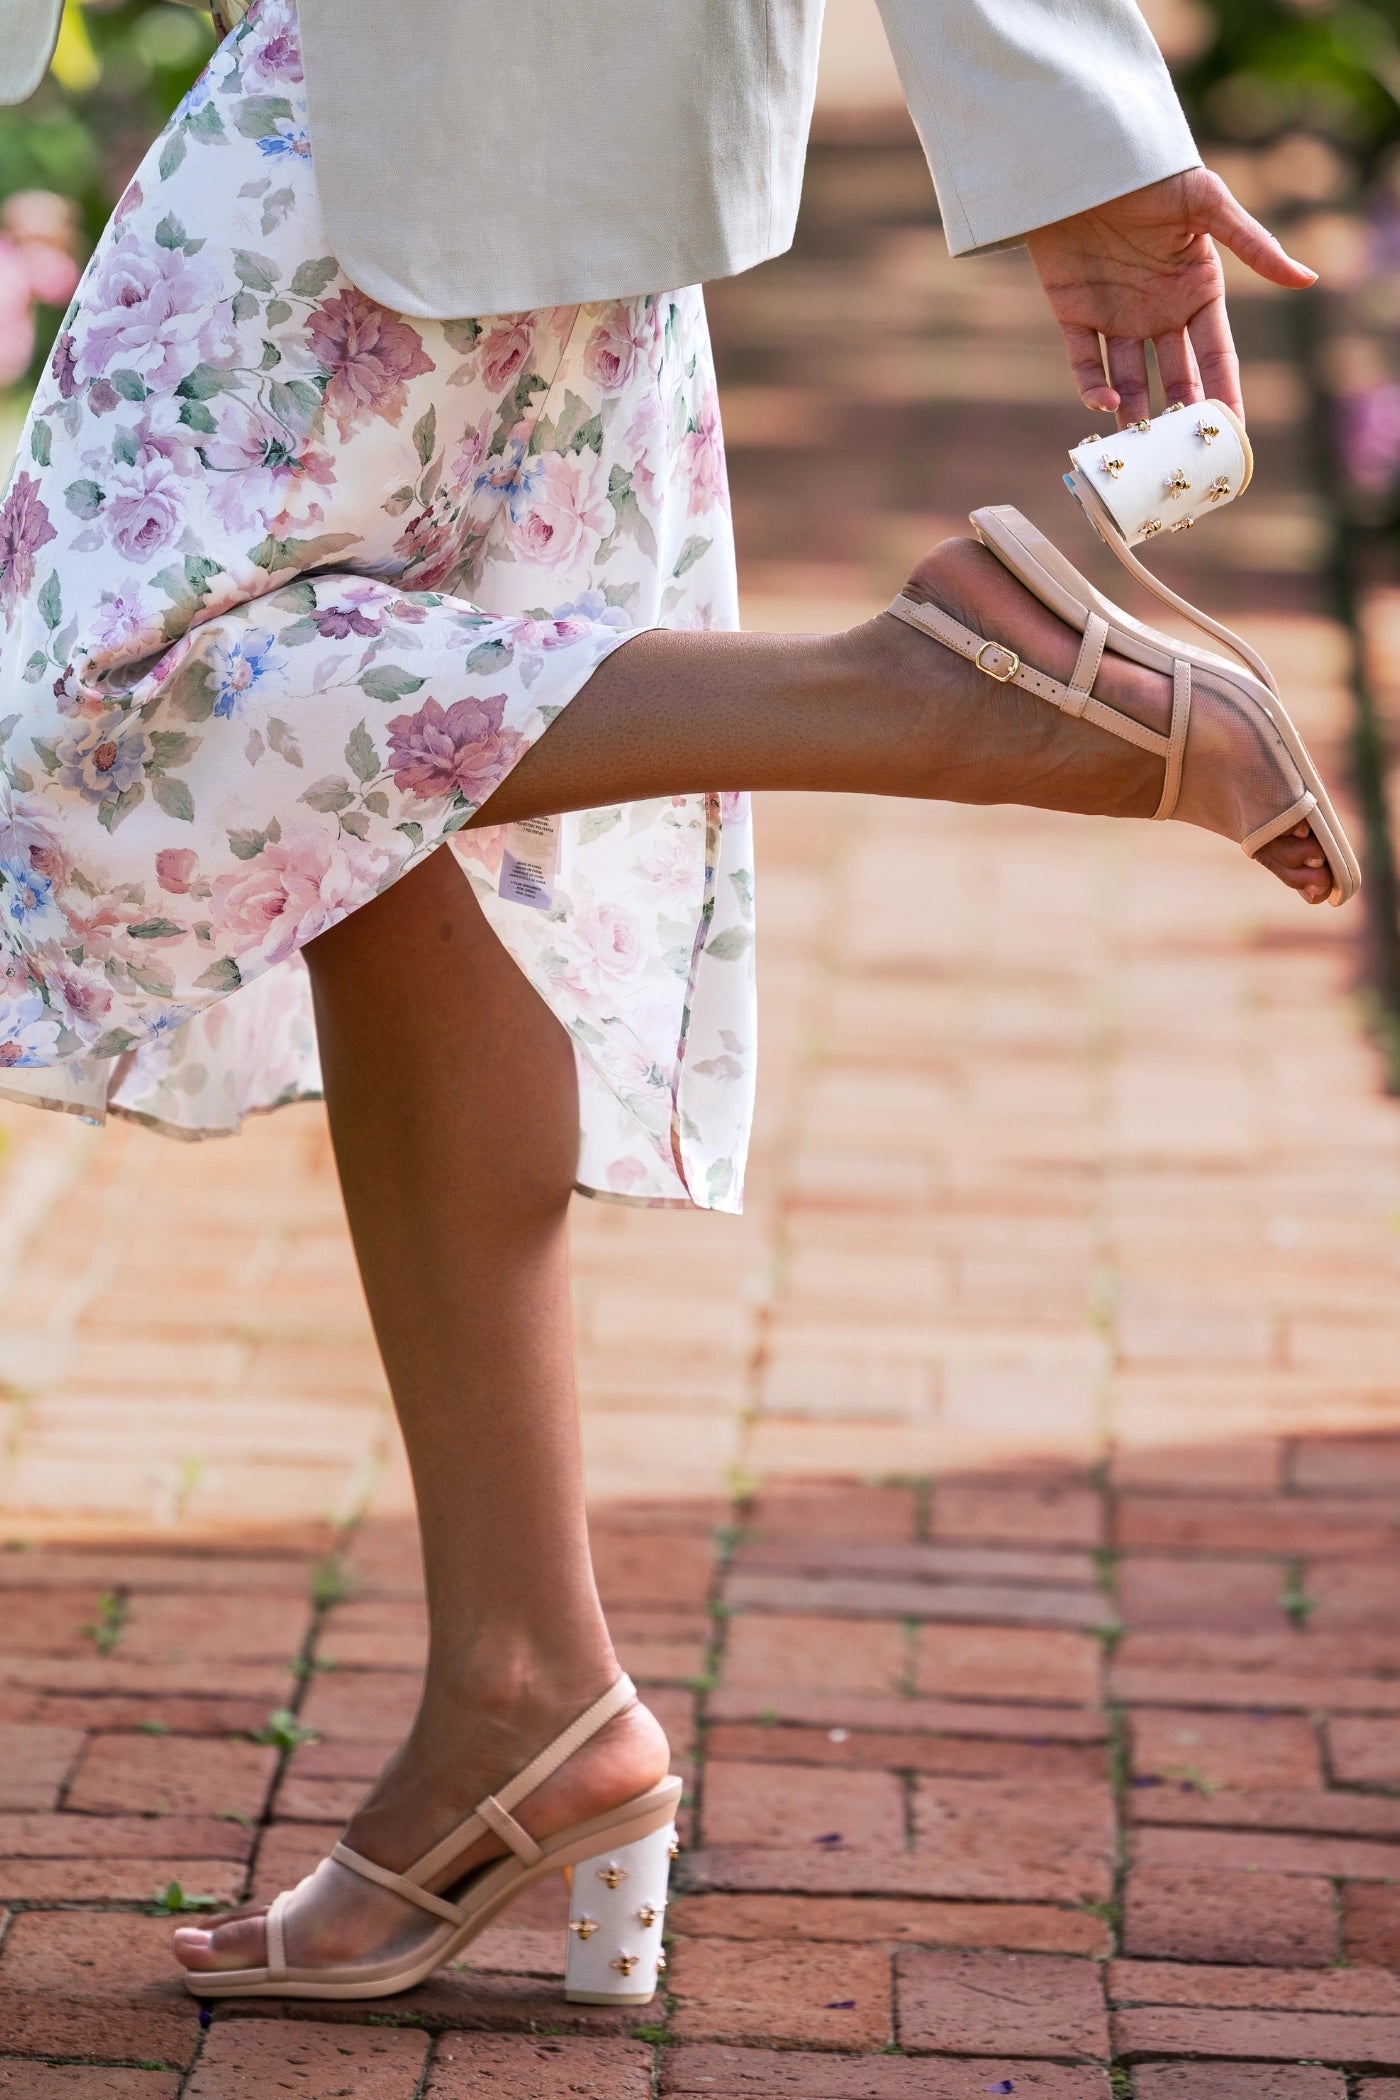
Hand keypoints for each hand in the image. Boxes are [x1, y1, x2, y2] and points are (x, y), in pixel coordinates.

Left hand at [1023, 167, 1315, 427]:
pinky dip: (1092, 387)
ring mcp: (1115, 315)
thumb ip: (1252, 245)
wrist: (1088, 157)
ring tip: (1141, 449)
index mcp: (1196, 290)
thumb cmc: (1155, 173)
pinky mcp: (1073, 313)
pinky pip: (1083, 361)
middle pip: (1173, 377)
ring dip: (1135, 414)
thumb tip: (1307, 279)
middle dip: (1179, 416)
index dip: (1223, 392)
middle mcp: (1158, 311)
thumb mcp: (1209, 204)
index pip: (1216, 354)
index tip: (1231, 431)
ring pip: (1128, 379)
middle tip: (1183, 454)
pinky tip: (1105, 405)